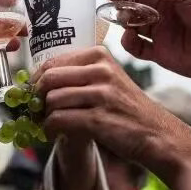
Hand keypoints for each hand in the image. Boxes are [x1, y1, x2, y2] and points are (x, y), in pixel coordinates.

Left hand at [34, 46, 190, 184]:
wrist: (156, 134)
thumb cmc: (127, 108)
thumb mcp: (108, 79)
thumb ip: (79, 75)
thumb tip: (38, 80)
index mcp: (99, 55)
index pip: (52, 62)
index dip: (36, 79)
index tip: (33, 93)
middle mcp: (100, 71)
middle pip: (48, 79)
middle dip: (36, 97)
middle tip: (36, 110)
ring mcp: (100, 95)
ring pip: (51, 100)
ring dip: (43, 116)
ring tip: (47, 123)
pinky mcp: (98, 119)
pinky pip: (58, 120)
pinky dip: (50, 129)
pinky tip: (54, 133)